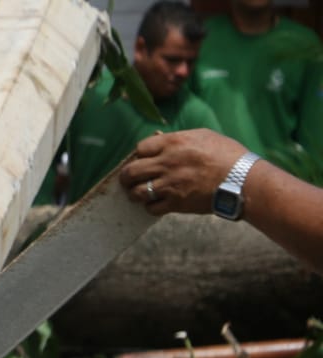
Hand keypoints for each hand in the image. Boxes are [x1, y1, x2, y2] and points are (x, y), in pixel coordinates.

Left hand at [118, 129, 250, 216]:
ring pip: (136, 192)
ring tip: (138, 193)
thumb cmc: (226, 154)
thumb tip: (160, 140)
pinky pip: (151, 208)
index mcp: (173, 143)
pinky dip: (150, 207)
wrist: (242, 180)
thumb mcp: (203, 136)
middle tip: (130, 179)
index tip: (143, 160)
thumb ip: (178, 139)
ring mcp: (169, 184)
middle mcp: (166, 163)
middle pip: (131, 171)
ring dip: (135, 194)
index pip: (140, 148)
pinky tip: (156, 203)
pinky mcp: (175, 203)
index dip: (139, 155)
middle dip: (127, 176)